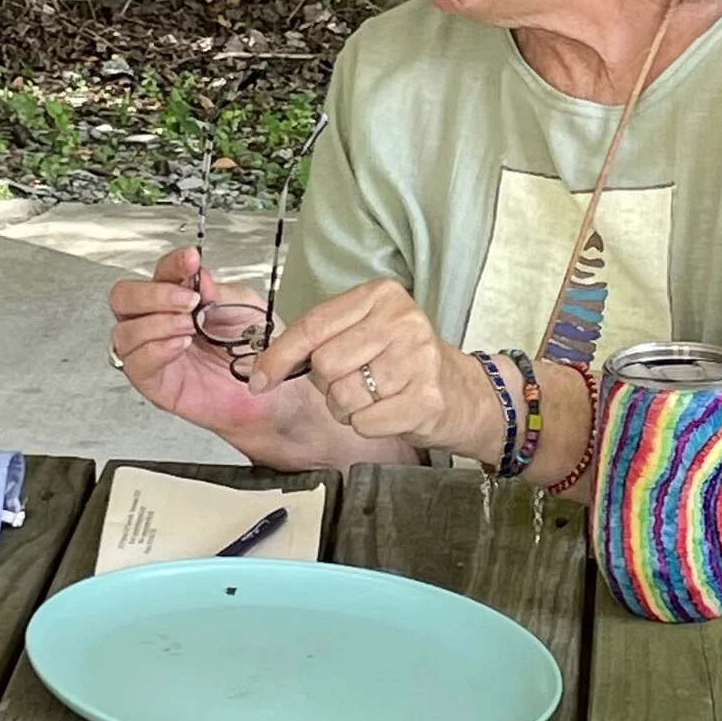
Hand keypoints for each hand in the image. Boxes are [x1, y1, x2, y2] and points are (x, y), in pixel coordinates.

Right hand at [107, 247, 294, 439]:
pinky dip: (155, 350)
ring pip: (124, 332)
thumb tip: (196, 276)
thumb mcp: (243, 307)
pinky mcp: (155, 384)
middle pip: (124, 298)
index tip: (191, 260)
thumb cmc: (253, 350)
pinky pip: (136, 364)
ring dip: (157, 323)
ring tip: (190, 327)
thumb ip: (217, 291)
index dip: (172, 264)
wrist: (269, 393)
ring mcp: (152, 353)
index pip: (159, 273)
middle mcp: (157, 323)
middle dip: (153, 294)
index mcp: (176, 299)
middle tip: (188, 301)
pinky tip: (180, 345)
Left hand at [250, 277, 490, 453]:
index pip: (312, 326)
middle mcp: (402, 320)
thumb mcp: (365, 333)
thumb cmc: (403, 363)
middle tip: (353, 384)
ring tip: (373, 398)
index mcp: (380, 295)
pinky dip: (367, 425)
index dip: (278, 357)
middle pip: (324, 364)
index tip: (259, 379)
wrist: (463, 393)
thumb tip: (262, 369)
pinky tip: (388, 412)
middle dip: (327, 386)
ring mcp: (418, 359)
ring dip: (347, 408)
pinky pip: (365, 422)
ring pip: (342, 396)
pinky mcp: (426, 398)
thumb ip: (320, 339)